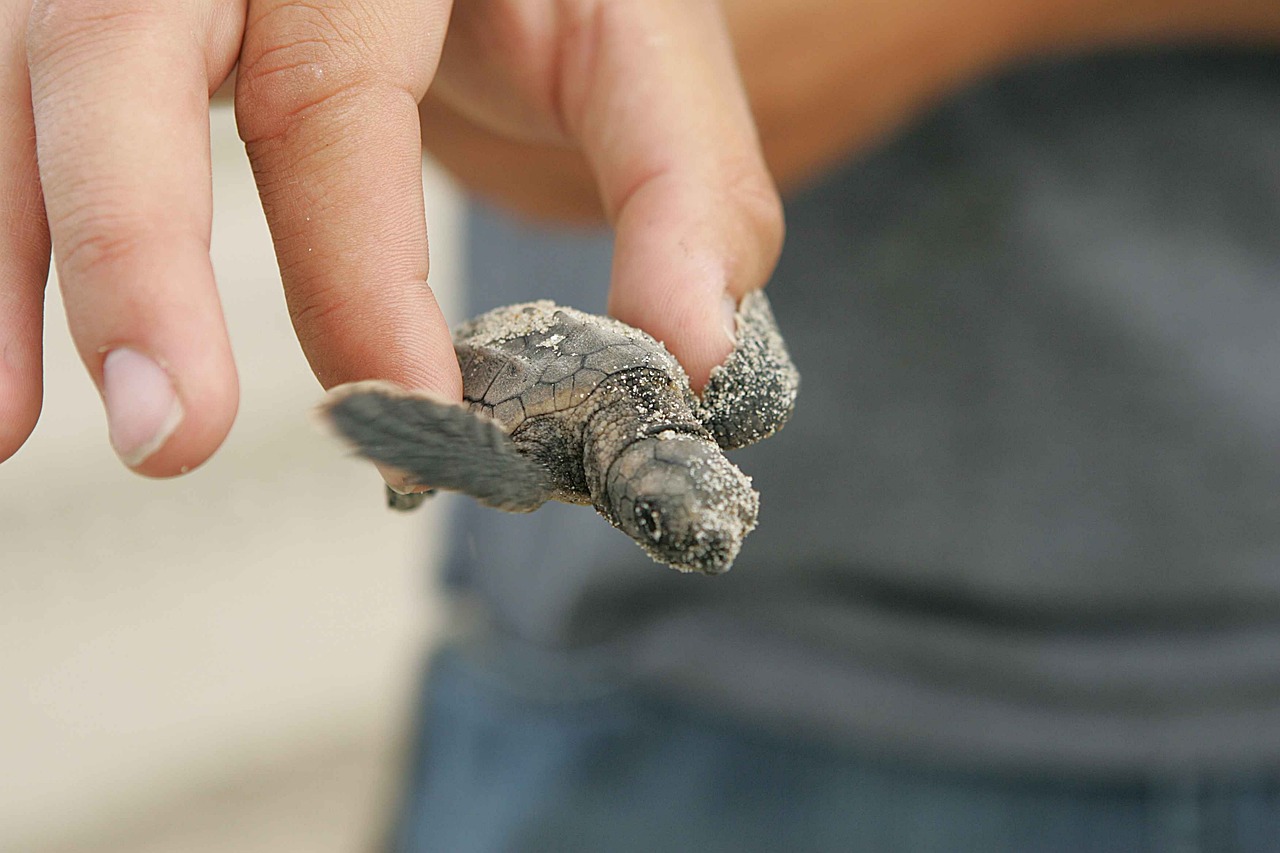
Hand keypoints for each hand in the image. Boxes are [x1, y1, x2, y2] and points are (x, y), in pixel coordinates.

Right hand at [0, 0, 780, 476]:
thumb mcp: (639, 53)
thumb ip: (683, 194)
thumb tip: (690, 363)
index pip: (330, 95)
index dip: (356, 273)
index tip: (405, 418)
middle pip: (121, 44)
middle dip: (137, 250)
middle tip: (173, 435)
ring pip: (29, 78)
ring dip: (21, 262)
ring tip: (9, 429)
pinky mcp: (87, 11)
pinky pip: (8, 110)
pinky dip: (0, 246)